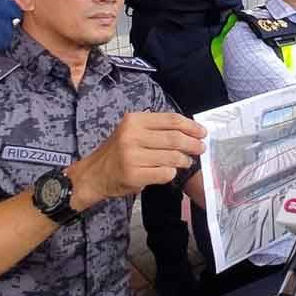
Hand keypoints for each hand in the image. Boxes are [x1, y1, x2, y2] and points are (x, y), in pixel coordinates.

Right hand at [67, 112, 206, 210]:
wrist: (94, 174)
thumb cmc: (117, 152)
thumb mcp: (132, 132)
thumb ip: (155, 129)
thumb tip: (189, 131)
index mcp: (134, 120)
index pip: (171, 120)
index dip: (190, 126)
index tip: (202, 132)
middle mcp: (132, 136)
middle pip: (174, 138)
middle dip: (192, 144)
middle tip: (201, 148)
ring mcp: (132, 156)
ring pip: (172, 157)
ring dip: (184, 160)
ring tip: (187, 161)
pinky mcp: (134, 174)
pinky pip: (164, 173)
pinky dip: (172, 173)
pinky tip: (170, 172)